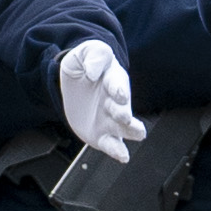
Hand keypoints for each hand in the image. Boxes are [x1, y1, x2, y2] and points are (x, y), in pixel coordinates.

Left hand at [57, 39, 144, 164]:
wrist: (75, 84)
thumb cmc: (84, 65)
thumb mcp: (83, 53)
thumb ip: (93, 56)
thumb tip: (94, 72)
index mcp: (113, 79)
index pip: (117, 83)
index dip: (118, 89)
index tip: (120, 95)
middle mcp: (117, 102)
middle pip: (124, 108)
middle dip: (123, 112)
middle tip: (122, 115)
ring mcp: (112, 120)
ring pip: (127, 129)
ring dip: (130, 130)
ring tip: (136, 132)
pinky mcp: (104, 135)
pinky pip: (113, 145)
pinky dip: (119, 151)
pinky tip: (123, 157)